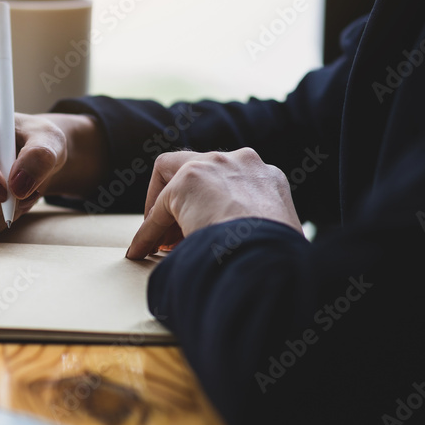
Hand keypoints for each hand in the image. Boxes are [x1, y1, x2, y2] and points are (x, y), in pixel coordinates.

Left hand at [126, 149, 301, 259]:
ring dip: (162, 211)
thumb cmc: (279, 260)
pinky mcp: (189, 180)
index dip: (210, 208)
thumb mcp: (282, 240)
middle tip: (175, 238)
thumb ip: (262, 232)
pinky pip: (158, 209)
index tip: (200, 233)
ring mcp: (216, 165)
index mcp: (268, 179)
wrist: (270, 257)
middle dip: (183, 202)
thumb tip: (257, 260)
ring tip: (158, 244)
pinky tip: (143, 251)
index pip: (230, 183)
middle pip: (199, 171)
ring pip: (171, 175)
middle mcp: (243, 163)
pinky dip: (148, 231)